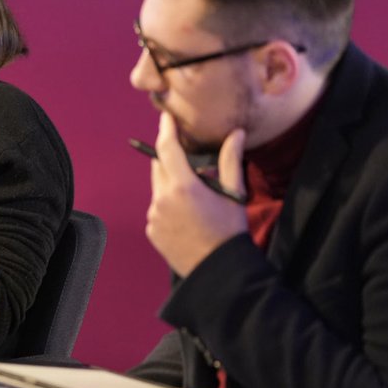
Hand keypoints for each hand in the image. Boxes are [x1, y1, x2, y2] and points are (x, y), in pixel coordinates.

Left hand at [145, 112, 247, 275]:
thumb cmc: (230, 230)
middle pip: (160, 167)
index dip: (165, 129)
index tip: (166, 117)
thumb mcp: (234, 193)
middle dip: (171, 159)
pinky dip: (168, 206)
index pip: (167, 148)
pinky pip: (157, 209)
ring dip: (171, 185)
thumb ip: (230, 160)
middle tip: (189, 162)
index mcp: (182, 186)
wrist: (219, 270)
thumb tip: (236, 133)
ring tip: (194, 197)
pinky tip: (186, 216)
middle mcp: (162, 199)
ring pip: (158, 189)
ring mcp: (153, 216)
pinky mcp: (151, 230)